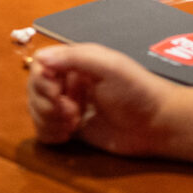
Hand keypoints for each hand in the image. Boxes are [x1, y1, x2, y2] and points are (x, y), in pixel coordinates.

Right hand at [27, 44, 179, 157]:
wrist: (158, 125)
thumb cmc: (138, 91)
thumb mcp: (110, 66)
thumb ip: (75, 58)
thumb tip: (39, 58)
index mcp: (76, 63)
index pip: (40, 65)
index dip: (41, 80)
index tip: (55, 93)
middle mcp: (69, 82)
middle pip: (34, 89)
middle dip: (45, 103)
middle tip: (69, 112)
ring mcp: (69, 106)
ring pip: (36, 111)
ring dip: (47, 119)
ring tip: (72, 124)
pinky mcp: (72, 129)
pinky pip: (44, 130)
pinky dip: (49, 133)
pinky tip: (67, 134)